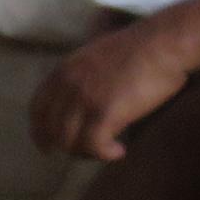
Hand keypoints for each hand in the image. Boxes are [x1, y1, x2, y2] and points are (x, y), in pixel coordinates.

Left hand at [34, 16, 194, 160]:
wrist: (162, 44)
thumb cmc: (138, 51)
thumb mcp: (95, 58)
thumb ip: (82, 78)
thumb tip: (82, 103)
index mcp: (63, 71)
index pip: (37, 108)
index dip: (39, 131)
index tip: (46, 146)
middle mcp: (67, 85)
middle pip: (51, 129)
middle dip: (66, 147)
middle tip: (87, 154)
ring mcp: (84, 98)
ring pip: (70, 141)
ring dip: (88, 153)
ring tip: (107, 150)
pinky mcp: (105, 111)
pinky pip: (93, 145)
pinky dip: (105, 154)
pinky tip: (120, 151)